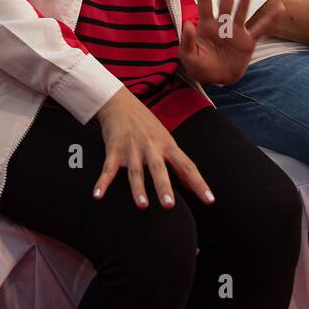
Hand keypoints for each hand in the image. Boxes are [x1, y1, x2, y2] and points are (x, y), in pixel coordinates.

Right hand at [92, 88, 212, 208]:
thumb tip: (192, 187)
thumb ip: (178, 163)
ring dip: (138, 188)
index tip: (209, 200)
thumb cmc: (146, 125)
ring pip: (136, 171)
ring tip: (142, 204)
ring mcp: (132, 149)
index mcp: (168, 145)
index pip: (187, 166)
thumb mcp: (166, 140)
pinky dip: (102, 183)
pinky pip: (108, 169)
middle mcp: (151, 147)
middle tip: (169, 204)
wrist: (120, 103)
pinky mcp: (114, 149)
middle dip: (164, 187)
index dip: (199, 183)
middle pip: (159, 169)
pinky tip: (98, 195)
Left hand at [178, 0, 283, 84]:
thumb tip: (188, 23)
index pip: (205, 2)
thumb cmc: (200, 67)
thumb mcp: (188, 57)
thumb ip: (187, 41)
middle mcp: (222, 24)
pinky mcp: (248, 42)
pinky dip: (270, 19)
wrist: (216, 81)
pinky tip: (280, 7)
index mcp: (206, 26)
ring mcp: (236, 31)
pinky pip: (261, 29)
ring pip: (242, 9)